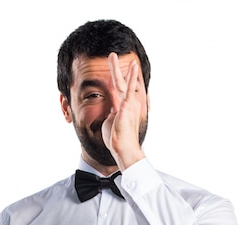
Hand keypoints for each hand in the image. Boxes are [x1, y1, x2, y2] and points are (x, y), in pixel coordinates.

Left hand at [101, 52, 145, 170]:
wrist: (123, 149)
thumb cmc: (117, 139)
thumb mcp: (111, 122)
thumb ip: (111, 113)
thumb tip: (111, 110)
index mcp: (124, 107)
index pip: (120, 89)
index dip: (116, 79)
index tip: (113, 70)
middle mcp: (128, 103)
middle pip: (121, 82)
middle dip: (115, 68)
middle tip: (111, 55)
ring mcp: (129, 104)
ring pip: (123, 82)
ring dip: (118, 69)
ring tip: (113, 55)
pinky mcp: (126, 107)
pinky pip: (129, 89)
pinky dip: (132, 77)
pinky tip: (133, 66)